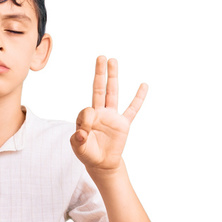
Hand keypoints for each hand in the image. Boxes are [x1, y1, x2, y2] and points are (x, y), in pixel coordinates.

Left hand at [71, 56, 146, 173]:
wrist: (102, 163)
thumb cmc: (88, 154)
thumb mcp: (79, 149)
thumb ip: (78, 140)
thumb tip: (81, 132)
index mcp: (86, 118)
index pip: (85, 111)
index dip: (85, 120)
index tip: (84, 133)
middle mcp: (99, 113)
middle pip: (99, 89)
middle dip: (100, 73)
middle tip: (101, 57)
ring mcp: (112, 117)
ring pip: (113, 93)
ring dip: (113, 77)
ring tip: (113, 60)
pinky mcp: (123, 124)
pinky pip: (132, 109)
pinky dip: (138, 98)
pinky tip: (143, 85)